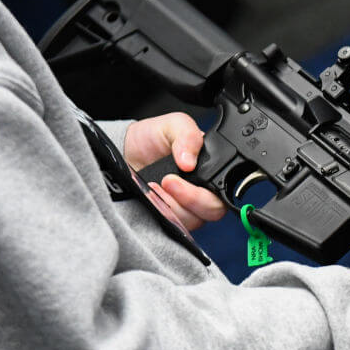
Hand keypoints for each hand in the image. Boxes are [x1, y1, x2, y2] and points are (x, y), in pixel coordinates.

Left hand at [123, 112, 226, 230]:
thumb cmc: (153, 138)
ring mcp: (187, 209)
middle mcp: (204, 194)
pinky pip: (172, 225)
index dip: (207, 190)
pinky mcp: (169, 218)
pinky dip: (160, 211)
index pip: (225, 192)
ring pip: (191, 221)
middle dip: (190, 198)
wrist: (125, 150)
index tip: (183, 174)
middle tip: (168, 181)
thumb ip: (188, 136)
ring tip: (154, 185)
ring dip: (170, 205)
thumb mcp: (174, 125)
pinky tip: (150, 195)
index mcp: (213, 172)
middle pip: (212, 211)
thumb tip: (189, 161)